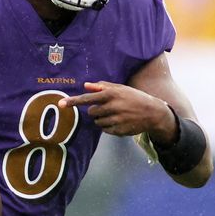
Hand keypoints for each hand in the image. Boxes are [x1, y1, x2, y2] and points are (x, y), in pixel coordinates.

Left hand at [58, 81, 177, 144]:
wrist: (152, 112)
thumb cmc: (134, 97)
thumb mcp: (120, 88)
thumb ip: (102, 86)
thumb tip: (86, 85)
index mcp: (111, 94)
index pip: (88, 98)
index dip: (73, 101)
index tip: (61, 104)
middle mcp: (112, 107)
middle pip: (91, 112)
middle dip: (95, 111)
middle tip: (107, 108)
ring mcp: (116, 120)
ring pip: (97, 122)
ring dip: (102, 119)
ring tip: (115, 115)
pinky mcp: (119, 130)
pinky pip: (105, 130)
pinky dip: (108, 127)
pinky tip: (118, 121)